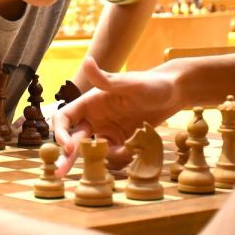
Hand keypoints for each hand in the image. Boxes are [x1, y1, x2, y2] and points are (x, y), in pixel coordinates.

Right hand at [52, 57, 181, 175]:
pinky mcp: (121, 140)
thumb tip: (86, 61)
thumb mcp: (129, 84)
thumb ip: (105, 78)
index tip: (68, 147)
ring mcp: (108, 130)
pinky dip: (121, 157)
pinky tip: (135, 148)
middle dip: (67, 156)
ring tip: (128, 149)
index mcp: (90, 103)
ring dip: (106, 156)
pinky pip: (114, 155)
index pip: (65, 118)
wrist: (174, 93)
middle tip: (60, 173)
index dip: (61, 133)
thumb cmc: (151, 84)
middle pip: (73, 139)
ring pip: (95, 151)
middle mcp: (95, 117)